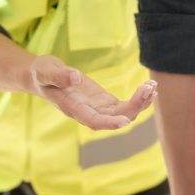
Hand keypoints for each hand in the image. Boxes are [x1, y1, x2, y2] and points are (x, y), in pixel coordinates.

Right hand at [30, 55, 156, 129]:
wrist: (42, 76)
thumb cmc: (41, 74)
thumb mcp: (45, 71)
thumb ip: (59, 76)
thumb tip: (76, 79)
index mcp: (72, 108)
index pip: (93, 121)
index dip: (109, 123)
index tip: (125, 120)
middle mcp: (88, 112)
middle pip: (115, 118)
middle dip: (134, 107)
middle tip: (148, 88)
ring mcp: (97, 108)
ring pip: (123, 114)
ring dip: (140, 103)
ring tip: (152, 87)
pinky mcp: (104, 102)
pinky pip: (124, 106)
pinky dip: (138, 99)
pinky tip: (150, 89)